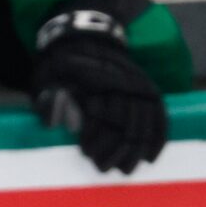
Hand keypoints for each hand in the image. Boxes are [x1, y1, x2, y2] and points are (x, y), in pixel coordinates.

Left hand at [30, 0, 167, 174]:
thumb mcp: (45, 78)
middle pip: (129, 120)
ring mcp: (138, 82)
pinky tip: (150, 157)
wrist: (81, 37)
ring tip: (125, 169)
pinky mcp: (146, 87)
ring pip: (146, 121)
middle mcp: (124, 78)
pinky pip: (159, 114)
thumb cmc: (60, 64)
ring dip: (135, 149)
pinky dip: (157, 137)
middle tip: (103, 168)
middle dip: (117, 149)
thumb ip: (51, 102)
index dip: (98, 136)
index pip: (106, 111)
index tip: (86, 152)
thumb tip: (64, 123)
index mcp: (98, 75)